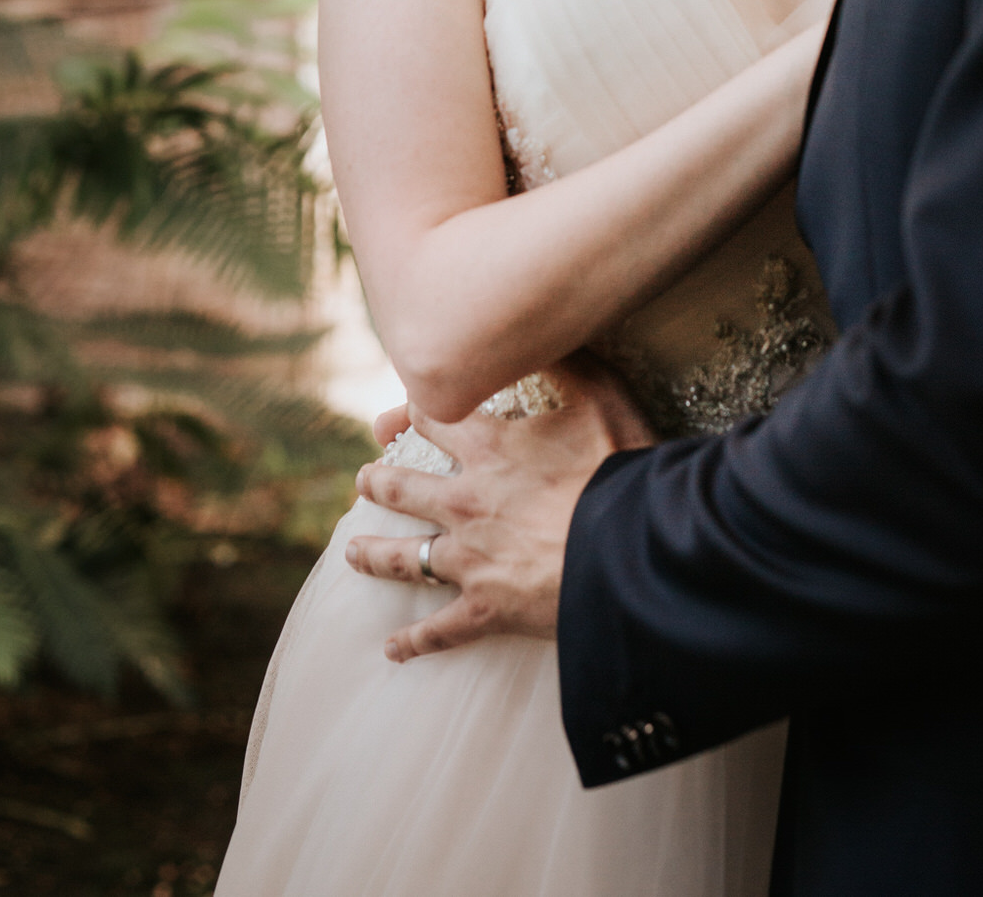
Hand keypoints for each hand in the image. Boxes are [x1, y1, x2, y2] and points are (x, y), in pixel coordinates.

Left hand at [347, 355, 652, 660]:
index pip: (435, 419)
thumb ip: (569, 365)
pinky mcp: (484, 609)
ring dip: (374, 554)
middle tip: (363, 480)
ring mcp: (470, 559)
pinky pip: (439, 629)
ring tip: (352, 553)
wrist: (629, 551)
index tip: (393, 416)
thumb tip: (549, 334)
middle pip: (403, 488)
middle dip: (379, 482)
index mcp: (490, 450)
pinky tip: (393, 648)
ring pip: (405, 556)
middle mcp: (466, 501)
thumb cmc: (620, 471)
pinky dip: (414, 641)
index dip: (410, 412)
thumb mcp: (602, 399)